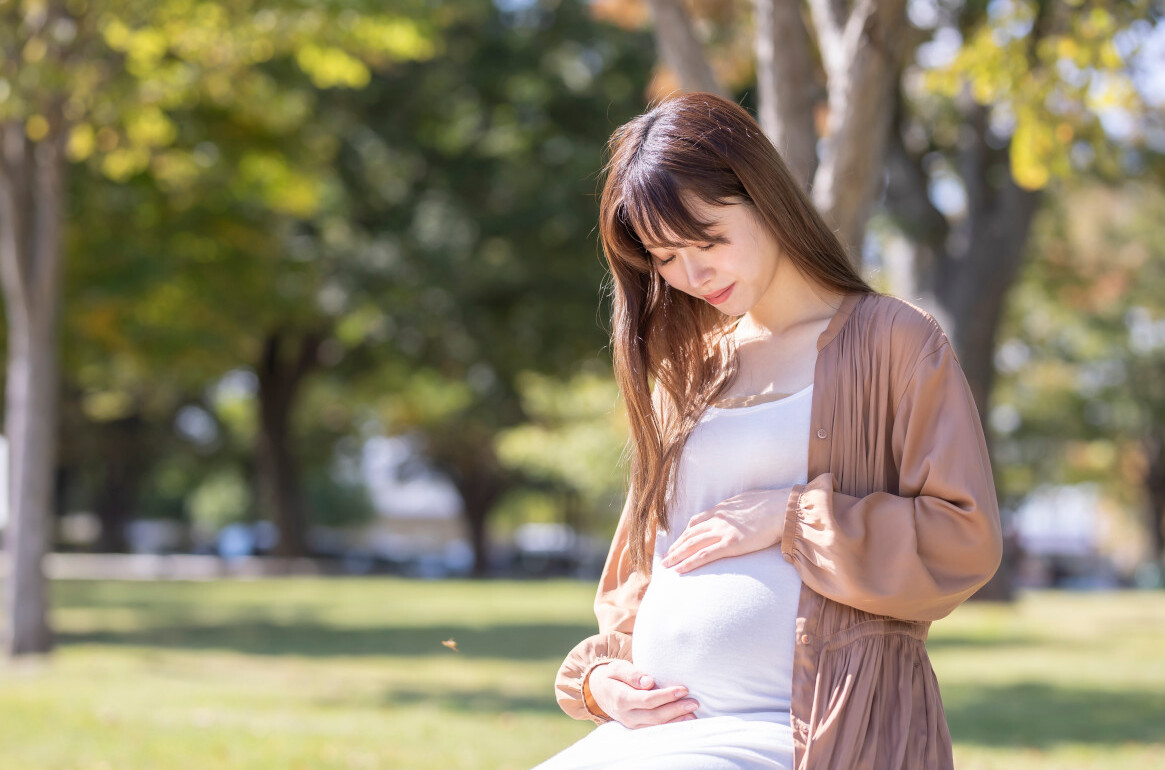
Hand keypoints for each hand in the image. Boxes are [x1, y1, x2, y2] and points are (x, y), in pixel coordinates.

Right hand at [586, 660, 698, 727]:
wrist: (600, 691)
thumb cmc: (612, 675)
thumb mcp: (617, 668)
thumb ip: (632, 673)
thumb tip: (649, 681)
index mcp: (621, 698)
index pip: (647, 700)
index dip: (666, 696)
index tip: (683, 689)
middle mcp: (626, 714)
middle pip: (655, 715)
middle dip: (676, 710)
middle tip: (694, 702)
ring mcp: (631, 724)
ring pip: (656, 726)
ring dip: (676, 721)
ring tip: (693, 713)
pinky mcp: (637, 728)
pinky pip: (655, 730)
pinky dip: (671, 726)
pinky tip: (684, 721)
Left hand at [661, 487, 792, 572]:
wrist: (783, 510)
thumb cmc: (771, 505)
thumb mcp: (748, 502)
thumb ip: (737, 509)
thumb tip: (737, 512)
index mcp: (722, 509)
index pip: (696, 522)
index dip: (684, 533)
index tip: (678, 541)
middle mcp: (717, 519)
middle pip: (690, 534)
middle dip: (676, 546)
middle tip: (665, 556)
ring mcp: (723, 532)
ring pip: (692, 545)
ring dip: (677, 555)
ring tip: (667, 565)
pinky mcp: (730, 544)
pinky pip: (704, 555)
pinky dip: (689, 563)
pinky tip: (680, 570)